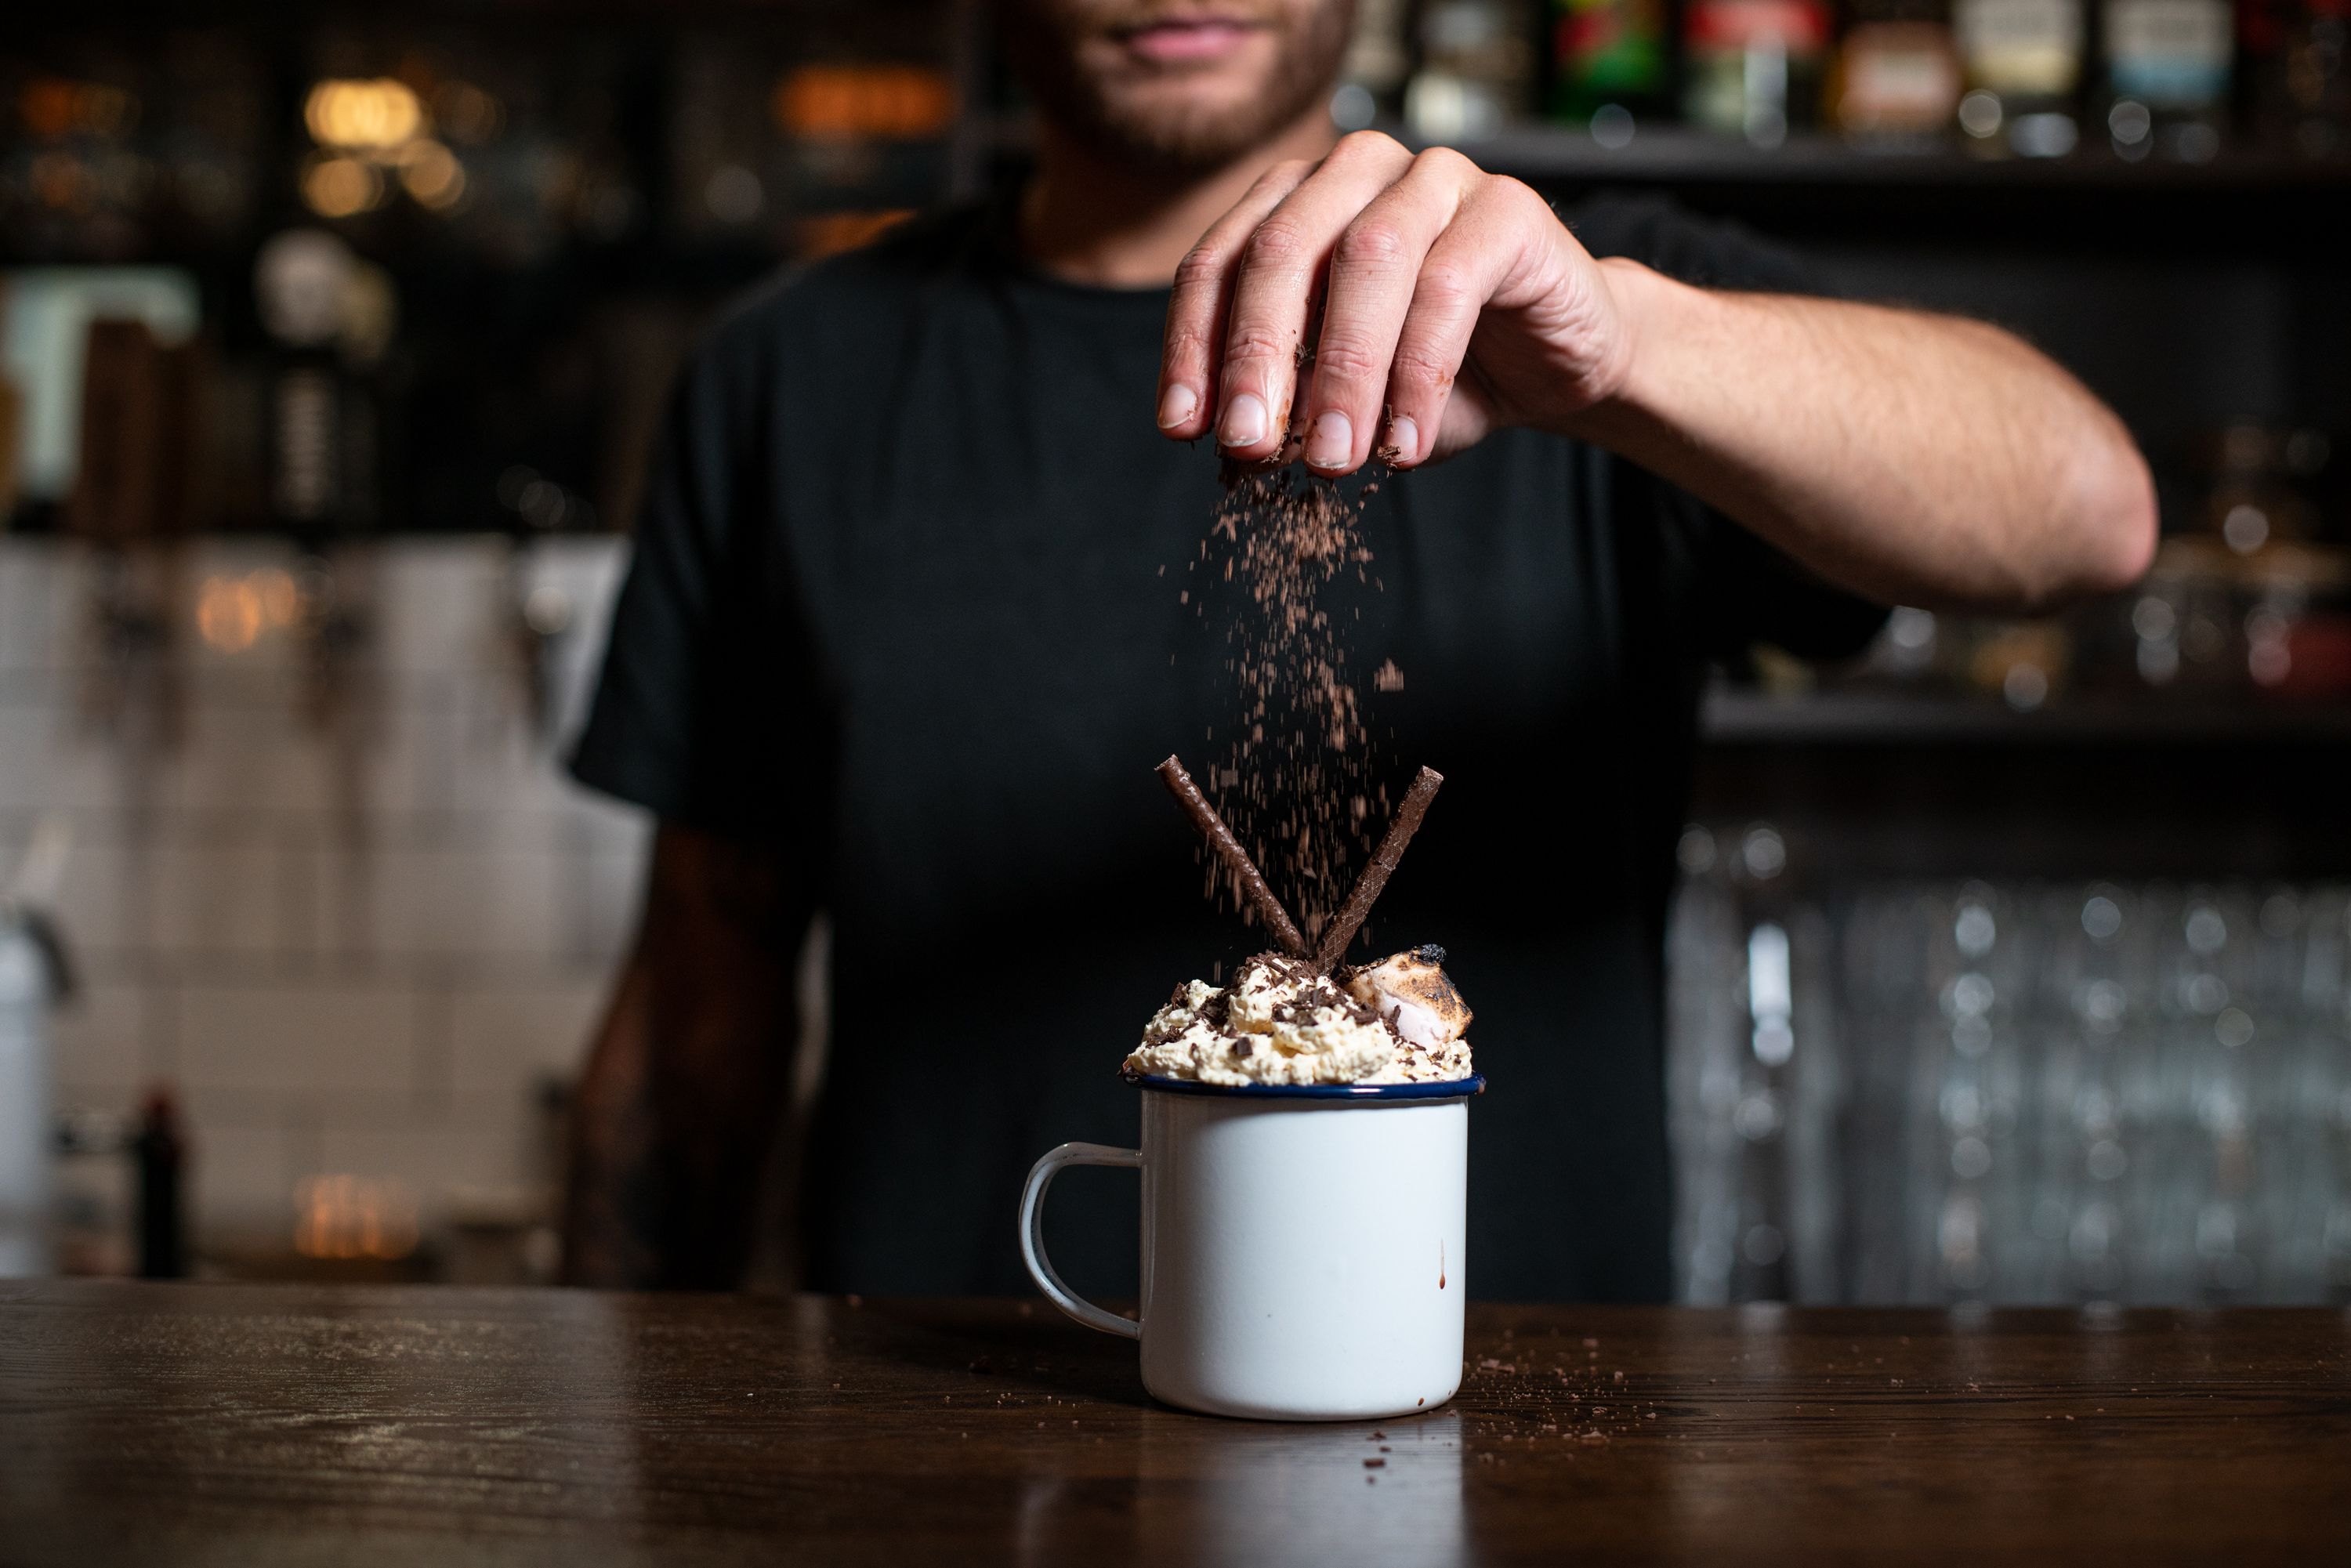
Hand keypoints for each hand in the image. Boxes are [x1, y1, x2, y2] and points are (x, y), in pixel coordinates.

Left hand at [1155, 131, 1634, 474]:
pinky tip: (1406, 443)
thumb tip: (1235, 439)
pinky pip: (1449, 285)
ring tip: (1334, 459)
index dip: (1193, 346)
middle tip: (1247, 444)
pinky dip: (1419, 375)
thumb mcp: (1346, 398)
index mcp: (1295, 202)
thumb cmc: (1438, 375)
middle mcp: (1355, 171)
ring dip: (1342, 371)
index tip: (1183, 430)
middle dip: (1256, 356)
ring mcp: (1434, 176)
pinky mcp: (1507, 206)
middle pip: (1281, 251)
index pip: (1219, 263)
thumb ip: (1292, 405)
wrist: (1556, 365)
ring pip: (1366, 258)